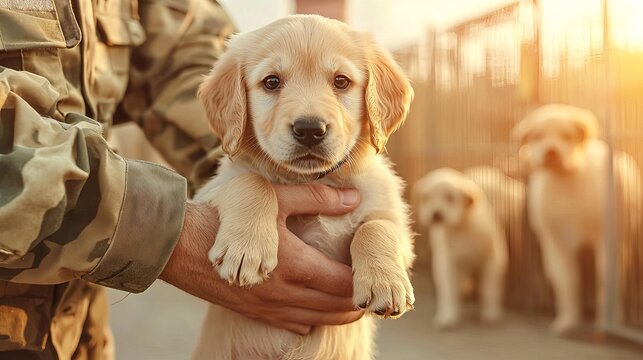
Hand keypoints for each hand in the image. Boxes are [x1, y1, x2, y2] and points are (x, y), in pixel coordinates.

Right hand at [160, 184, 362, 333]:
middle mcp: (286, 293)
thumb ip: (317, 198)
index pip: (343, 284)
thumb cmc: (226, 215)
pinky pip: (292, 325)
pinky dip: (311, 320)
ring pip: (315, 320)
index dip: (362, 281)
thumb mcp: (274, 198)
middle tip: (370, 292)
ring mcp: (268, 307)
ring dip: (337, 314)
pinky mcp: (254, 312)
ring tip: (351, 303)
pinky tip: (315, 310)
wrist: (179, 243)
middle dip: (356, 303)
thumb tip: (354, 197)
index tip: (372, 272)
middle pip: (334, 308)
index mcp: (296, 265)